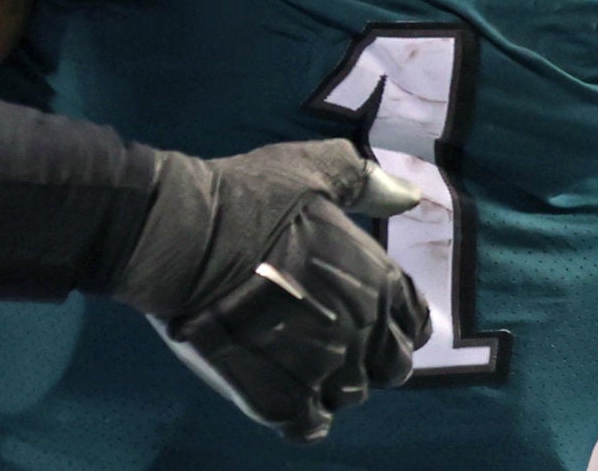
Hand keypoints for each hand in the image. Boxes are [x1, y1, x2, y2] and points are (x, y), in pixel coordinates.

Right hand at [111, 139, 428, 442]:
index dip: (389, 317)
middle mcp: (366, 333)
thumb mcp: (310, 171)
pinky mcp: (284, 402)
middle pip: (389, 365)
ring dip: (328, 380)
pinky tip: (276, 385)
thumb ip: (364, 182)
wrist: (183, 238)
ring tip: (289, 353)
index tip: (357, 308)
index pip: (413, 321)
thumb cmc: (247, 199)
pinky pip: (310, 425)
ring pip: (348, 395)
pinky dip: (299, 412)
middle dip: (366, 353)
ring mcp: (327, 373)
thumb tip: (410, 197)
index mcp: (379, 282)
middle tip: (321, 331)